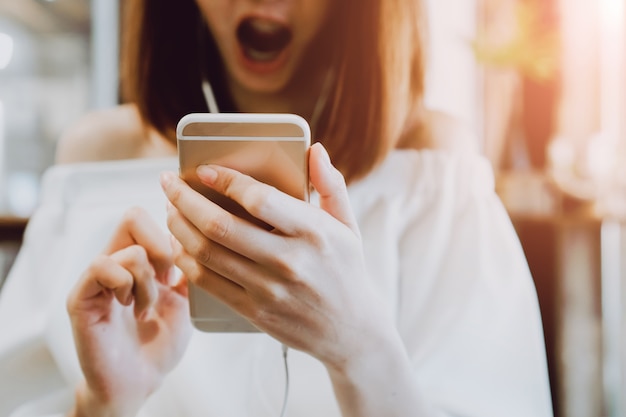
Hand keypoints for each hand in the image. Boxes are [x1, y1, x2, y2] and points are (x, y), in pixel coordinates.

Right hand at [66, 208, 190, 416]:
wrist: (140, 381)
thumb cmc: (160, 343)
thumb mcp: (186, 299)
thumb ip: (187, 267)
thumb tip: (190, 237)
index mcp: (138, 258)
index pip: (149, 216)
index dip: (172, 237)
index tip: (178, 273)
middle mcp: (115, 261)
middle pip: (133, 216)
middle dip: (162, 249)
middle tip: (166, 281)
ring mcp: (96, 278)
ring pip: (129, 250)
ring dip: (149, 283)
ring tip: (146, 308)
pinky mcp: (80, 297)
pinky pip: (101, 267)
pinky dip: (125, 286)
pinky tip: (130, 308)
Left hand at [161, 143, 392, 369]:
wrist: (351, 331)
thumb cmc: (346, 270)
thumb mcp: (348, 226)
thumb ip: (331, 185)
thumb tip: (315, 150)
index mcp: (313, 231)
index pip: (258, 198)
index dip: (225, 180)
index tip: (203, 170)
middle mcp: (289, 260)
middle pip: (219, 226)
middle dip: (184, 200)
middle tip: (169, 184)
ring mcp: (269, 289)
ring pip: (206, 254)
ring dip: (178, 228)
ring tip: (170, 211)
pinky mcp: (255, 312)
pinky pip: (208, 283)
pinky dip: (186, 261)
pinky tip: (179, 245)